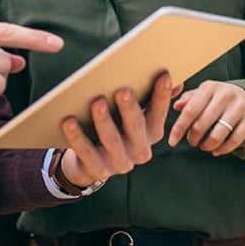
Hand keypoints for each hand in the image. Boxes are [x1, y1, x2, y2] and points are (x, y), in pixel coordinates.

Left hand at [58, 72, 176, 187]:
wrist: (90, 162)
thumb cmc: (116, 128)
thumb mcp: (135, 115)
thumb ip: (152, 99)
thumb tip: (175, 80)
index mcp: (152, 133)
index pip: (159, 112)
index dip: (162, 95)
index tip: (163, 75)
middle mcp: (140, 150)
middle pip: (136, 127)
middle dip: (130, 108)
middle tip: (123, 90)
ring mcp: (120, 163)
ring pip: (112, 140)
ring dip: (104, 120)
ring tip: (97, 102)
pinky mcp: (99, 171)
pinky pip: (86, 152)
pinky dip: (77, 137)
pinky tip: (68, 121)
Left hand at [167, 81, 244, 156]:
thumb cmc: (217, 98)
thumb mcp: (203, 94)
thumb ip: (189, 100)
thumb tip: (176, 106)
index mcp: (210, 87)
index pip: (190, 110)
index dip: (179, 128)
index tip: (172, 142)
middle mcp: (226, 94)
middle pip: (202, 124)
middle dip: (193, 138)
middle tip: (192, 142)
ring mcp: (240, 105)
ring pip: (218, 135)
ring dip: (207, 145)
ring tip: (204, 146)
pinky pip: (234, 140)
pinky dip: (223, 149)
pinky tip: (217, 150)